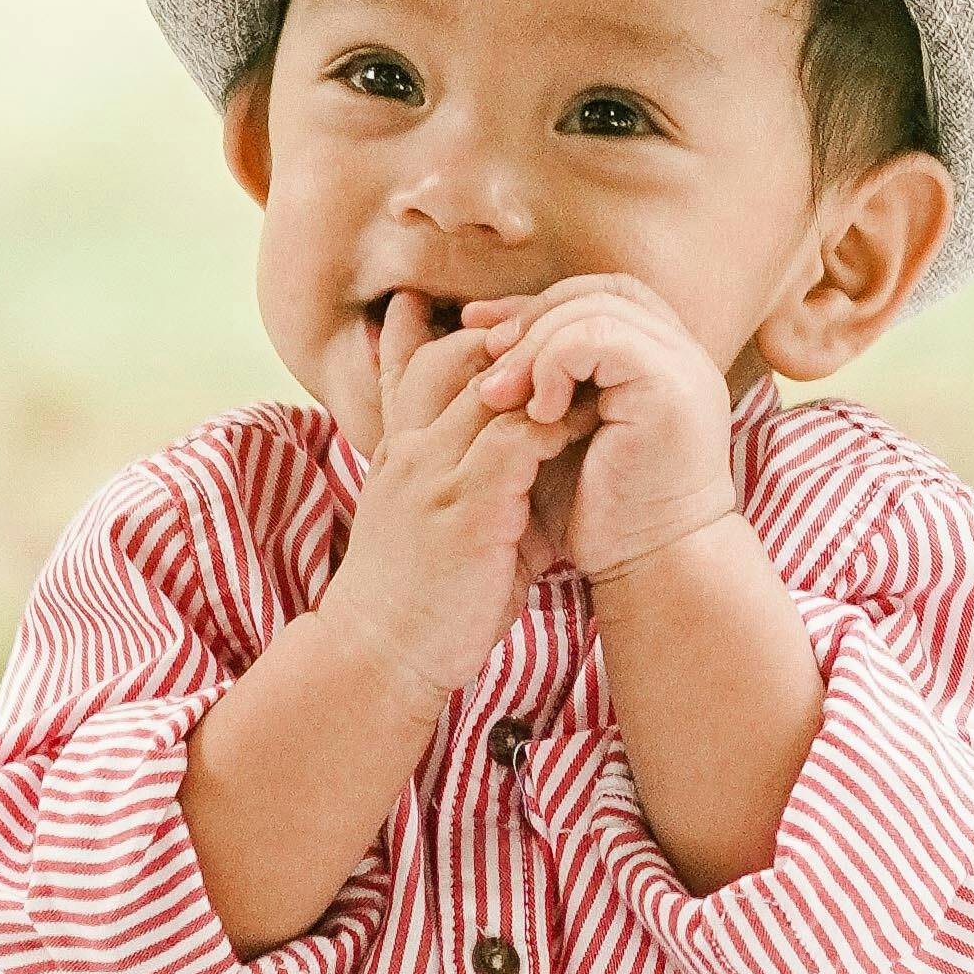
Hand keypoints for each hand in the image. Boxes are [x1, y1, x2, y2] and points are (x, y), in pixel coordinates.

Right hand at [326, 289, 571, 706]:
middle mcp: (409, 451)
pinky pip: (515, 440)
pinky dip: (556, 423)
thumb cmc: (420, 599)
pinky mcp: (464, 510)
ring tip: (593, 363)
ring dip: (543, 372)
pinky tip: (590, 418)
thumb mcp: (436, 525)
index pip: (417, 364)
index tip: (506, 315)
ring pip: (488, 388)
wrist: (380, 658)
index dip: (460, 331)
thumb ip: (472, 484)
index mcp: (399, 451)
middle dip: (511, 334)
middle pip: (453, 356)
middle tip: (568, 325)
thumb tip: (530, 465)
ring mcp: (432, 476)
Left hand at [458, 269, 736, 585]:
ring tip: (496, 395)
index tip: (477, 329)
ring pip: (594, 310)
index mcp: (657, 355)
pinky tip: (537, 412)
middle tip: (482, 352)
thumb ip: (533, 381)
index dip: (536, 304)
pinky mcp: (672, 388)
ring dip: (533, 346)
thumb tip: (472, 331)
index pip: (594, 294)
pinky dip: (556, 363)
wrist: (648, 569)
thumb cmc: (600, 512)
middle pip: (596, 291)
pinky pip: (602, 339)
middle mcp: (680, 351)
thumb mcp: (555, 432)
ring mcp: (682, 365)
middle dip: (530, 317)